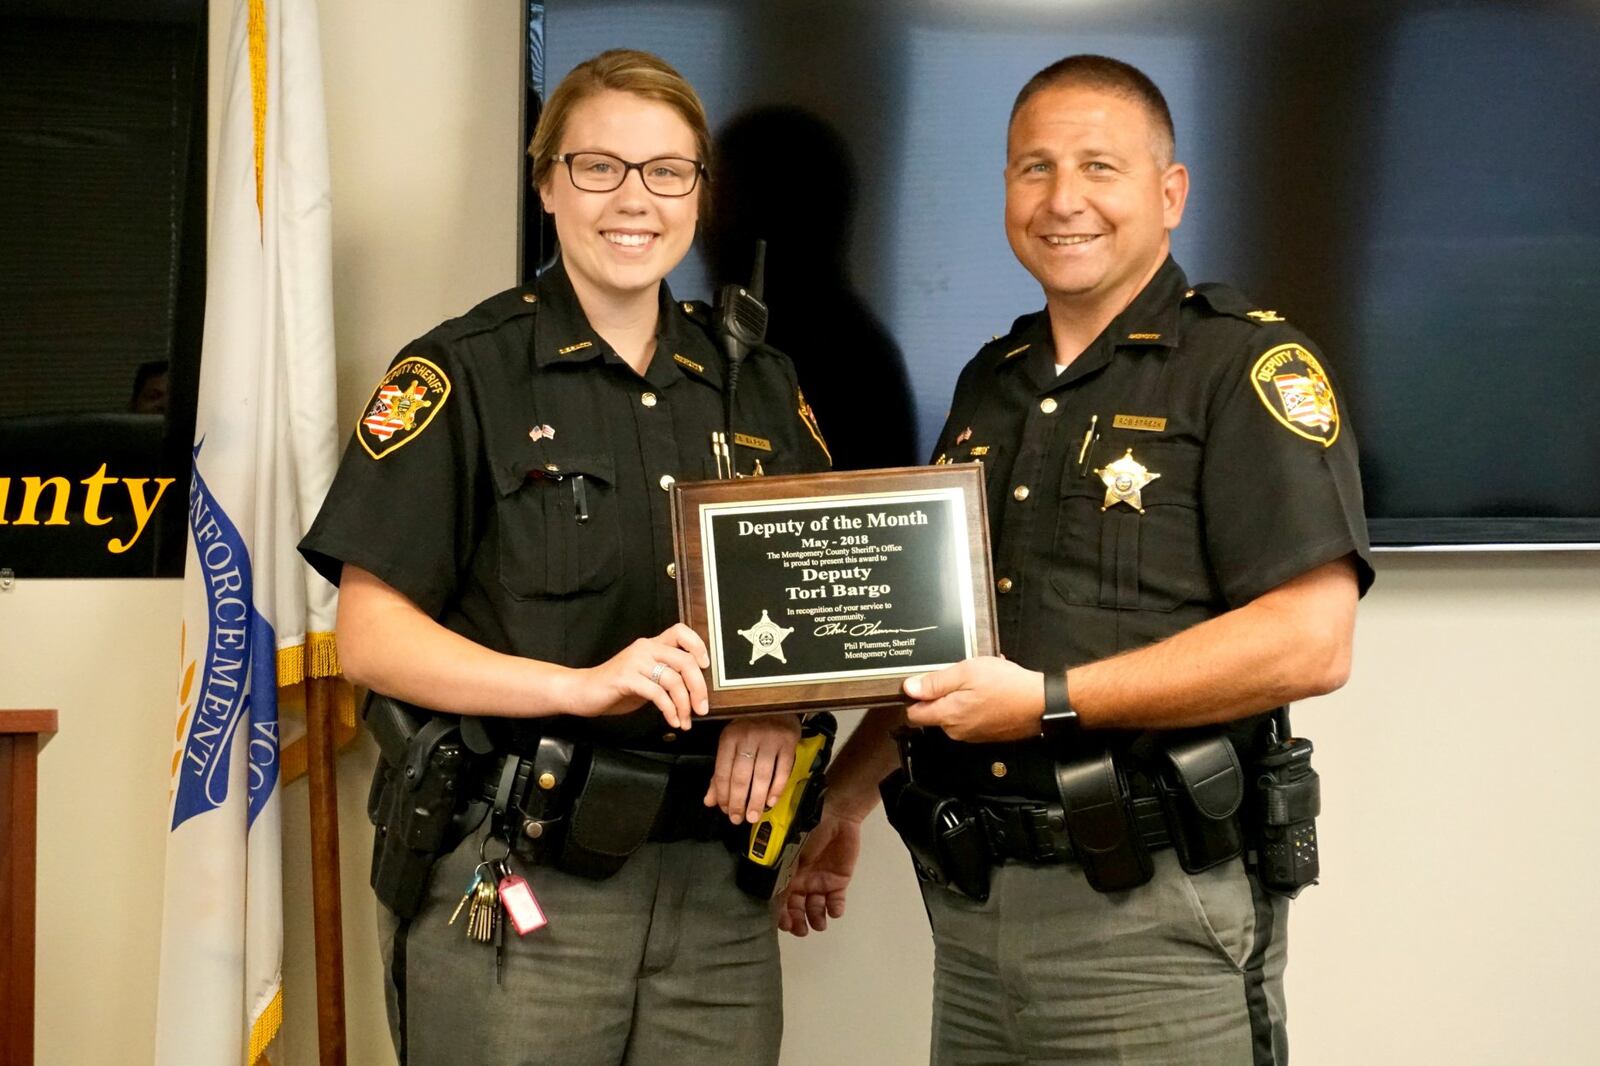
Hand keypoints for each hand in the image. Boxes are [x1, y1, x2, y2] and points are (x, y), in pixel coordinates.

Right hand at [568, 623, 709, 729]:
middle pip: (685, 661)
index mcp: (651, 644)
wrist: (583, 691)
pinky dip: (669, 710)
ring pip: (673, 680)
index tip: (706, 667)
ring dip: (684, 705)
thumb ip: (667, 676)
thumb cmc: (616, 687)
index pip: (681, 631)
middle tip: (702, 708)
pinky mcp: (626, 678)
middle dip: (699, 687)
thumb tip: (696, 689)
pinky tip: (672, 720)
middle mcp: (645, 648)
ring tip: (685, 720)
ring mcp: (635, 662)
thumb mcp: (647, 677)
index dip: (698, 646)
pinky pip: (657, 694)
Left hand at [706, 714, 801, 823]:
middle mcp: (748, 737)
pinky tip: (771, 801)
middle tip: (738, 819)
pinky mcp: (788, 742)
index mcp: (729, 737)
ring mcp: (769, 739)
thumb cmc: (750, 726)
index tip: (725, 810)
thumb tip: (710, 800)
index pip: (723, 772)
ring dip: (756, 800)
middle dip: (738, 802)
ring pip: (761, 776)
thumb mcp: (730, 743)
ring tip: (753, 816)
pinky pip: (782, 770)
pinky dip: (777, 788)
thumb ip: (719, 773)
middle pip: (741, 776)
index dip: (723, 795)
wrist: (776, 703)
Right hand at [779, 808, 860, 936]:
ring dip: (816, 919)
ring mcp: (820, 883)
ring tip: (818, 925)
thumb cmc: (807, 829)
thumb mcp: (789, 851)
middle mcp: (802, 882)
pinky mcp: (839, 882)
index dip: (781, 915)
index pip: (780, 901)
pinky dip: (835, 909)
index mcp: (786, 875)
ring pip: (815, 909)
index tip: (784, 925)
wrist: (836, 815)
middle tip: (801, 930)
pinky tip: (833, 911)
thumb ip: (782, 873)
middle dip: (798, 922)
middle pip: (797, 909)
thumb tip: (771, 898)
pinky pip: (836, 901)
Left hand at [903, 657, 1044, 741]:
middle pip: (935, 713)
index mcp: (948, 715)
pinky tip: (991, 691)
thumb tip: (909, 688)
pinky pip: (972, 718)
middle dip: (943, 694)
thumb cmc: (1007, 686)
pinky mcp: (987, 735)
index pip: (914, 714)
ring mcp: (973, 735)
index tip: (924, 683)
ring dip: (961, 698)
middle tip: (961, 676)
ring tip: (980, 682)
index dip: (915, 697)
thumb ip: (935, 682)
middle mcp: (957, 731)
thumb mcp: (966, 672)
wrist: (1041, 703)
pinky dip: (976, 704)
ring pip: (955, 714)